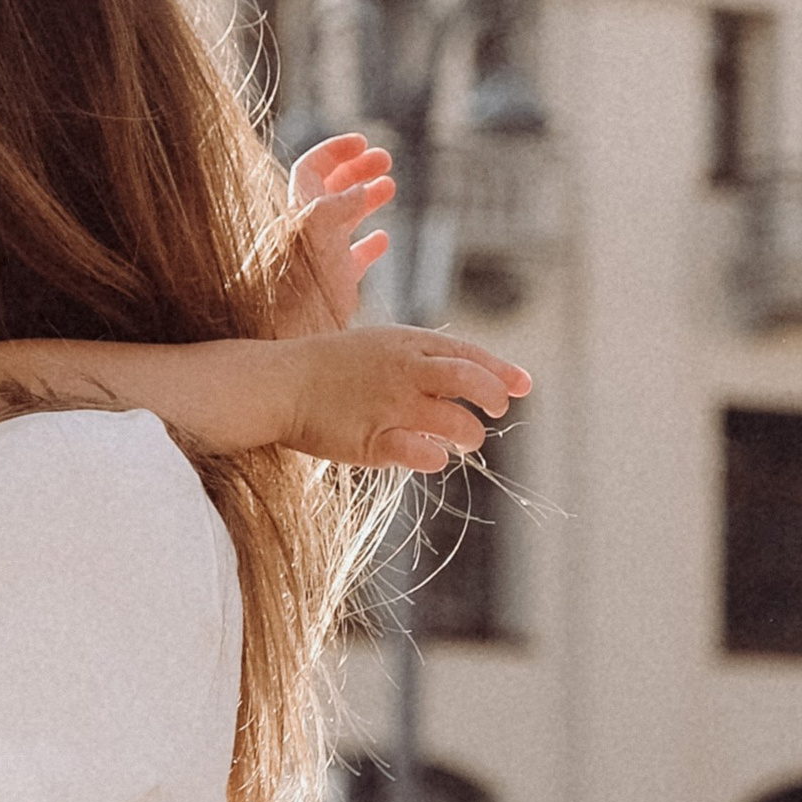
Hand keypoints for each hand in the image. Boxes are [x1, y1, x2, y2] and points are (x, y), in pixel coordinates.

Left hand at [277, 135, 393, 335]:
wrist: (278, 344)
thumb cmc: (287, 296)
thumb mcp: (310, 241)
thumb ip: (331, 210)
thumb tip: (360, 188)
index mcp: (298, 216)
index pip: (312, 169)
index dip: (335, 152)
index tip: (362, 141)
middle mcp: (308, 234)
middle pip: (331, 189)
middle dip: (357, 169)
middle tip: (385, 159)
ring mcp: (321, 260)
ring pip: (345, 220)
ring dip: (367, 199)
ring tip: (390, 186)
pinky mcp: (334, 287)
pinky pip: (354, 258)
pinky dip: (370, 245)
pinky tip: (382, 239)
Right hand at [285, 326, 529, 472]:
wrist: (278, 383)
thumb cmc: (328, 366)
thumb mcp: (378, 344)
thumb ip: (419, 358)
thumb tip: (460, 376)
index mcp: (407, 344)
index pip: (468, 354)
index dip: (501, 371)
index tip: (523, 386)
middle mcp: (405, 371)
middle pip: (470, 379)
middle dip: (493, 395)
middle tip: (498, 409)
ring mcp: (391, 406)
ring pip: (455, 423)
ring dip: (470, 435)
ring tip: (466, 441)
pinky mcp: (374, 440)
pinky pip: (423, 454)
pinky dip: (437, 457)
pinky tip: (434, 456)